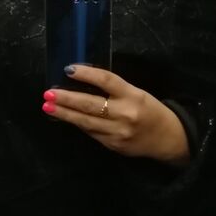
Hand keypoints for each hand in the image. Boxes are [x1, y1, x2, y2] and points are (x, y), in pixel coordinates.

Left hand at [42, 64, 189, 163]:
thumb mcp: (136, 92)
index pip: (106, 80)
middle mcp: (125, 114)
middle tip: (48, 93)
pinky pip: (91, 133)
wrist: (168, 138)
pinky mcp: (113, 146)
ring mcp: (117, 133)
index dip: (86, 74)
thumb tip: (82, 81)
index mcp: (133, 95)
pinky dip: (77, 123)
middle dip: (67, 99)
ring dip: (64, 113)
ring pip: (86, 122)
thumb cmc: (150, 109)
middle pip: (90, 104)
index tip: (68, 69)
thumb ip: (113, 88)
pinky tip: (64, 117)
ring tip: (47, 106)